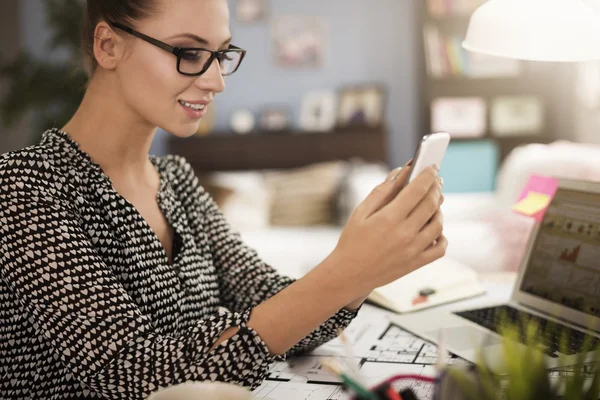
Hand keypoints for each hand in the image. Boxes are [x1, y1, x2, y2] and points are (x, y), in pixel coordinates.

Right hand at [326, 163, 446, 299]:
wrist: (349, 274)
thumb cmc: (352, 241)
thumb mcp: (361, 212)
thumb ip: (382, 191)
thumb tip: (400, 173)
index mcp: (389, 218)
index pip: (417, 190)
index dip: (427, 175)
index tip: (432, 167)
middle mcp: (404, 234)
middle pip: (431, 204)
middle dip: (436, 188)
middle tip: (436, 180)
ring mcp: (413, 250)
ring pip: (438, 224)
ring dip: (439, 210)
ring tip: (432, 203)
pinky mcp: (416, 263)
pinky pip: (440, 248)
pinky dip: (442, 236)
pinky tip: (434, 229)